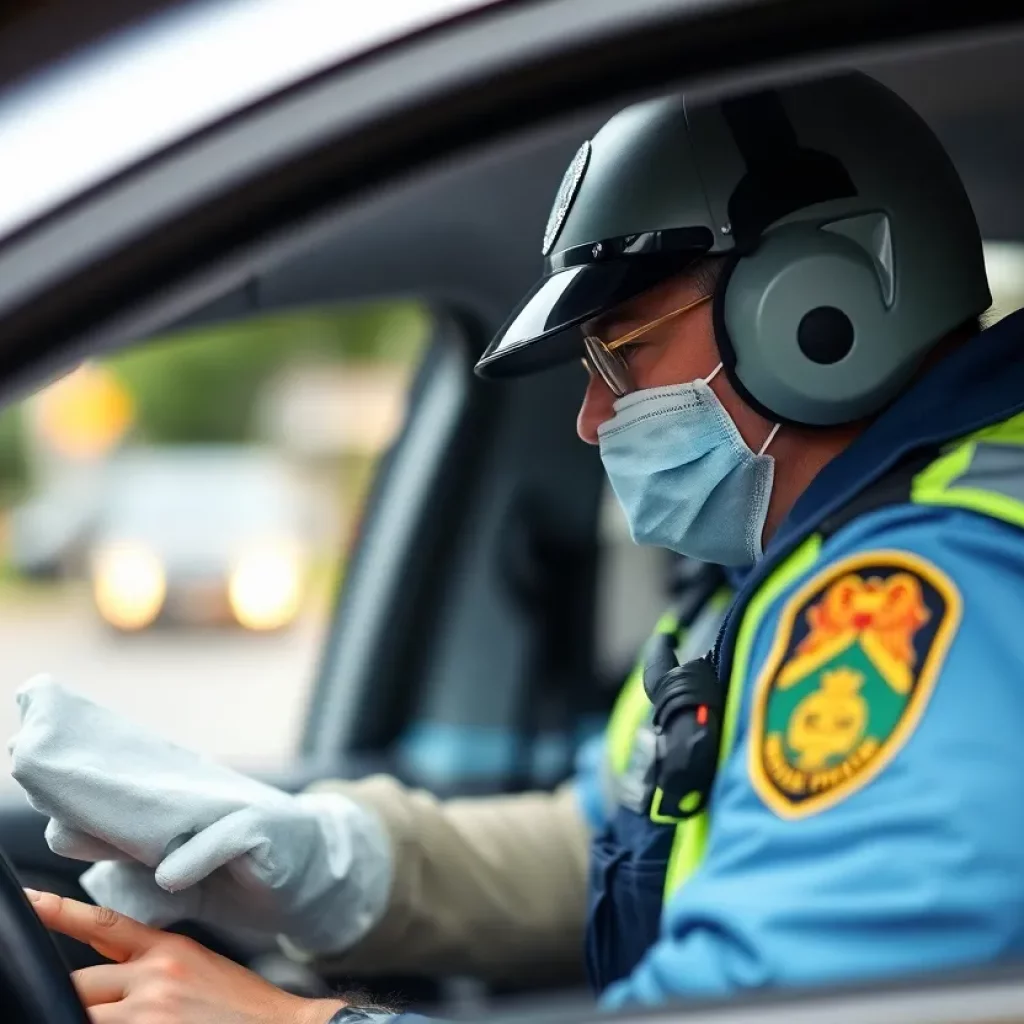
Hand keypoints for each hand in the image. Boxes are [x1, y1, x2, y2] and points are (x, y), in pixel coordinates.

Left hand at [10, 679, 391, 953]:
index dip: (81, 788)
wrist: (318, 877)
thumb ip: (139, 871)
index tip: (32, 774)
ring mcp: (235, 812)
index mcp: (183, 812)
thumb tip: (85, 856)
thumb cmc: (249, 878)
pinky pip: (228, 838)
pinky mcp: (265, 829)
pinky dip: (198, 857)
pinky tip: (171, 876)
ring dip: (129, 821)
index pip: (125, 797)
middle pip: (140, 793)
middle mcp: (204, 803)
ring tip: (77, 826)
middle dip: (87, 786)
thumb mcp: (185, 881)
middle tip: (37, 773)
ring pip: (176, 812)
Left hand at [25, 889, 344, 1023]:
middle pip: (77, 984)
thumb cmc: (242, 1008)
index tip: (26, 901)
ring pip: (83, 1015)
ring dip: (86, 1018)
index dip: (57, 910)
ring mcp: (150, 1013)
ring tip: (125, 1015)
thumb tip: (109, 976)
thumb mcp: (198, 968)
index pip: (102, 924)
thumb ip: (150, 966)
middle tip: (96, 1006)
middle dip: (73, 1000)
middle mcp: (155, 976)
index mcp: (168, 949)